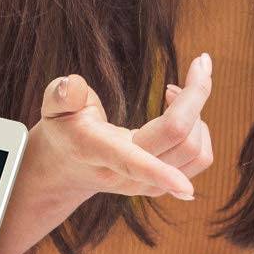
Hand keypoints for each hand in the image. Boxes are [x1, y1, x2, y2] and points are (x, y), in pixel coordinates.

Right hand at [29, 52, 214, 204]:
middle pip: (181, 140)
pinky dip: (199, 128)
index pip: (133, 162)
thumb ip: (60, 95)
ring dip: (198, 112)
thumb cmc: (64, 129)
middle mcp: (125, 175)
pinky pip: (200, 158)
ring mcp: (145, 185)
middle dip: (198, 95)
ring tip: (173, 91)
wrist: (65, 168)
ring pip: (196, 152)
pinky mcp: (162, 185)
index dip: (161, 174)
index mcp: (97, 151)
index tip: (186, 189)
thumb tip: (71, 86)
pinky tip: (178, 110)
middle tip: (197, 64)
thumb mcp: (53, 107)